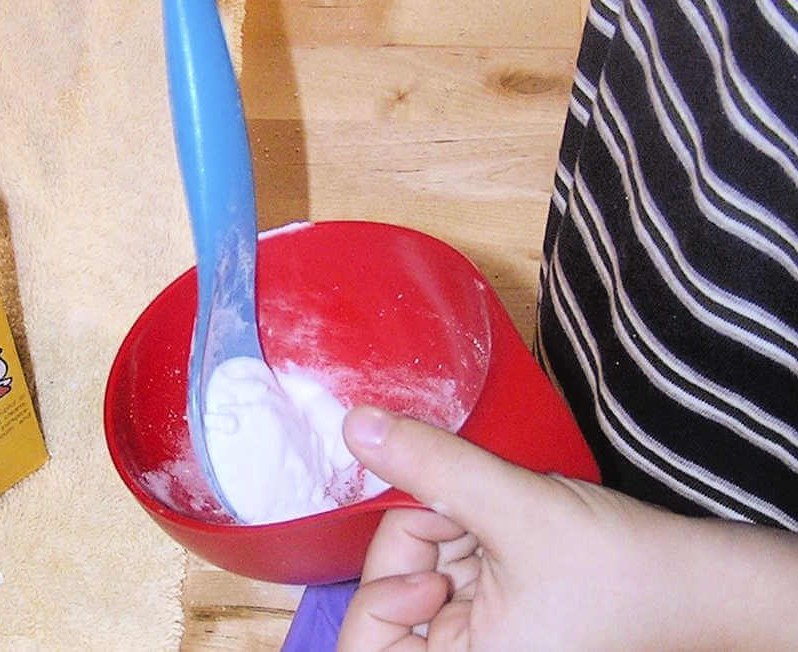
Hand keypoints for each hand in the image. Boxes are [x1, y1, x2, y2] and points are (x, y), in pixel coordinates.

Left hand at [336, 406, 797, 649]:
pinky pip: (451, 565)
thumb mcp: (516, 509)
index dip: (381, 596)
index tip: (430, 571)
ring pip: (419, 570)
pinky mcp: (495, 609)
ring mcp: (479, 634)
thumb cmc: (621, 568)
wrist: (702, 581)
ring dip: (450, 527)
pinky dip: (468, 530)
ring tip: (505, 516)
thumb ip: (432, 466)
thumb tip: (354, 426)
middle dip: (422, 543)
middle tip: (471, 516)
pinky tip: (507, 521)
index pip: (368, 643)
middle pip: (389, 596)